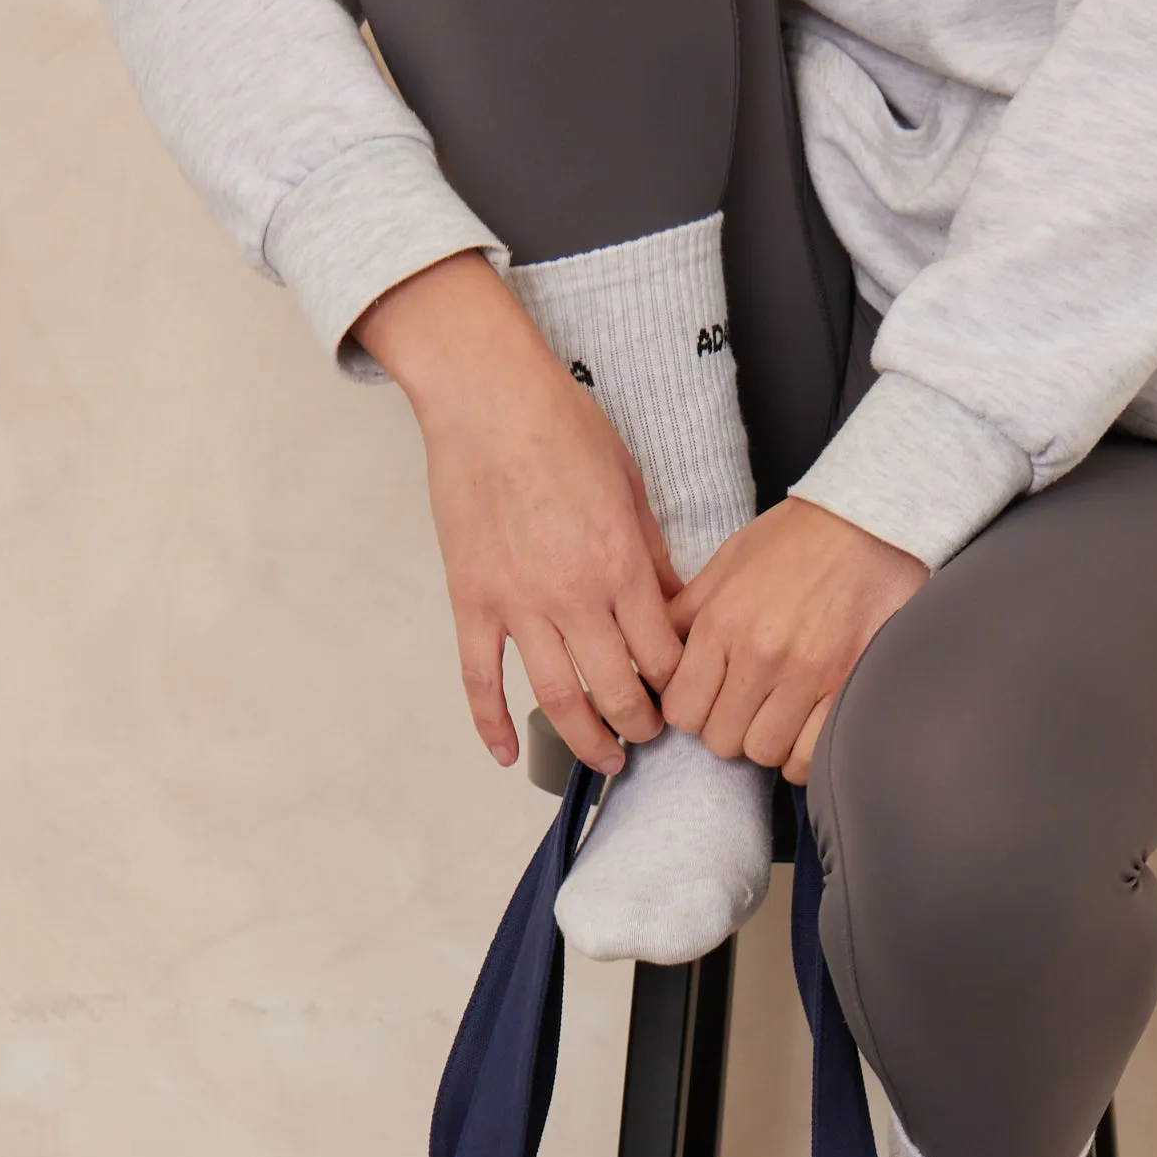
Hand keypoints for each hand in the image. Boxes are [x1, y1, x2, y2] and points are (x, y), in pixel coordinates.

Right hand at [354, 250, 680, 774]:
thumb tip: (675, 604)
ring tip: (606, 759)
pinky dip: (491, 724)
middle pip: (618, 692)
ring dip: (586, 740)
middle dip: (642, 726)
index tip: (684, 696)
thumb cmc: (561, 427)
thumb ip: (653, 555)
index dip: (679, 687)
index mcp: (621, 566)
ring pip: (557, 700)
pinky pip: (480, 679)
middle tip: (651, 735)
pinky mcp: (472, 600)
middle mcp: (573, 596)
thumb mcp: (631, 487)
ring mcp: (517, 603)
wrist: (487, 396)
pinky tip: (506, 755)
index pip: (664, 657)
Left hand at [660, 498, 928, 780]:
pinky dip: (803, 754)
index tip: (705, 702)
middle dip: (728, 729)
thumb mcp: (728, 562)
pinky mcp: (848, 686)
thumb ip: (688, 611)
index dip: (690, 712)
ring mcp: (808, 675)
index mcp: (723, 624)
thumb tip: (655, 647)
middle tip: (743, 708)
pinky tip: (804, 730)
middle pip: (722, 740)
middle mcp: (761, 655)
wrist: (869, 523)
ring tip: (776, 716)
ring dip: (767, 742)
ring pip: (766, 753)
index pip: (681, 711)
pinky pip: (811, 754)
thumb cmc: (799, 539)